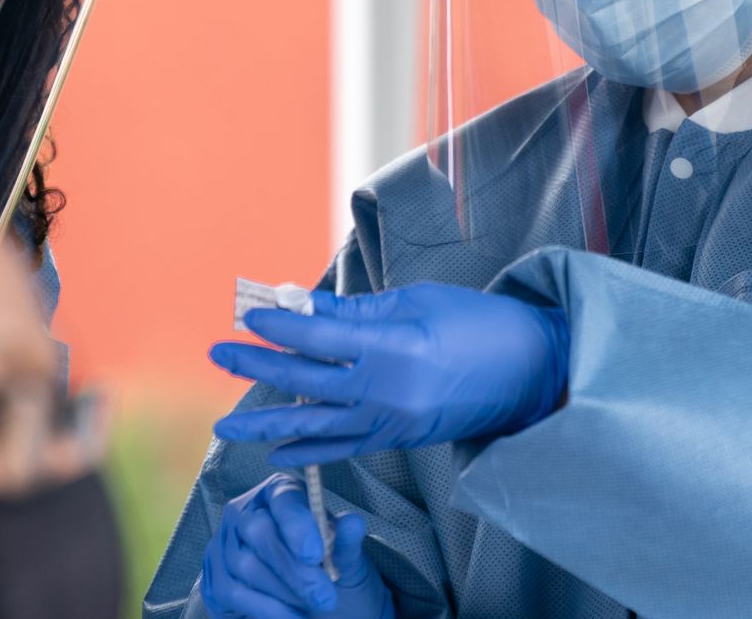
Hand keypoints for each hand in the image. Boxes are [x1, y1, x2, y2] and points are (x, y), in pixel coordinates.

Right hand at [199, 474, 394, 618]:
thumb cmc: (329, 572)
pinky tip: (291, 617)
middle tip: (325, 596)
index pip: (283, 498)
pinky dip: (265, 609)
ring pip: (244, 565)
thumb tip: (353, 523)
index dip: (297, 524)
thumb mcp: (346, 560)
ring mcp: (224, 544)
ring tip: (311, 605)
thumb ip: (346, 543)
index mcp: (279, 493)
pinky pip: (232, 592)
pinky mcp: (214, 577)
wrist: (314, 607)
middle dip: (294, 569)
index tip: (315, 554)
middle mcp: (245, 511)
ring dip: (283, 592)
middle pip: (259, 532)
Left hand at [209, 283, 568, 463]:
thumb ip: (355, 309)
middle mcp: (387, 391)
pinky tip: (279, 447)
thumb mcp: (416, 302)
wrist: (533, 371)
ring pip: (316, 425)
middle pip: (306, 379)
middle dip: (257, 367)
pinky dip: (309, 448)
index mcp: (394, 348)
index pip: (318, 337)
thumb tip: (302, 303)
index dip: (279, 326)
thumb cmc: (479, 323)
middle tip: (218, 354)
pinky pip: (344, 447)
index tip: (247, 316)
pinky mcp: (400, 439)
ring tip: (227, 424)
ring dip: (268, 422)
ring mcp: (392, 421)